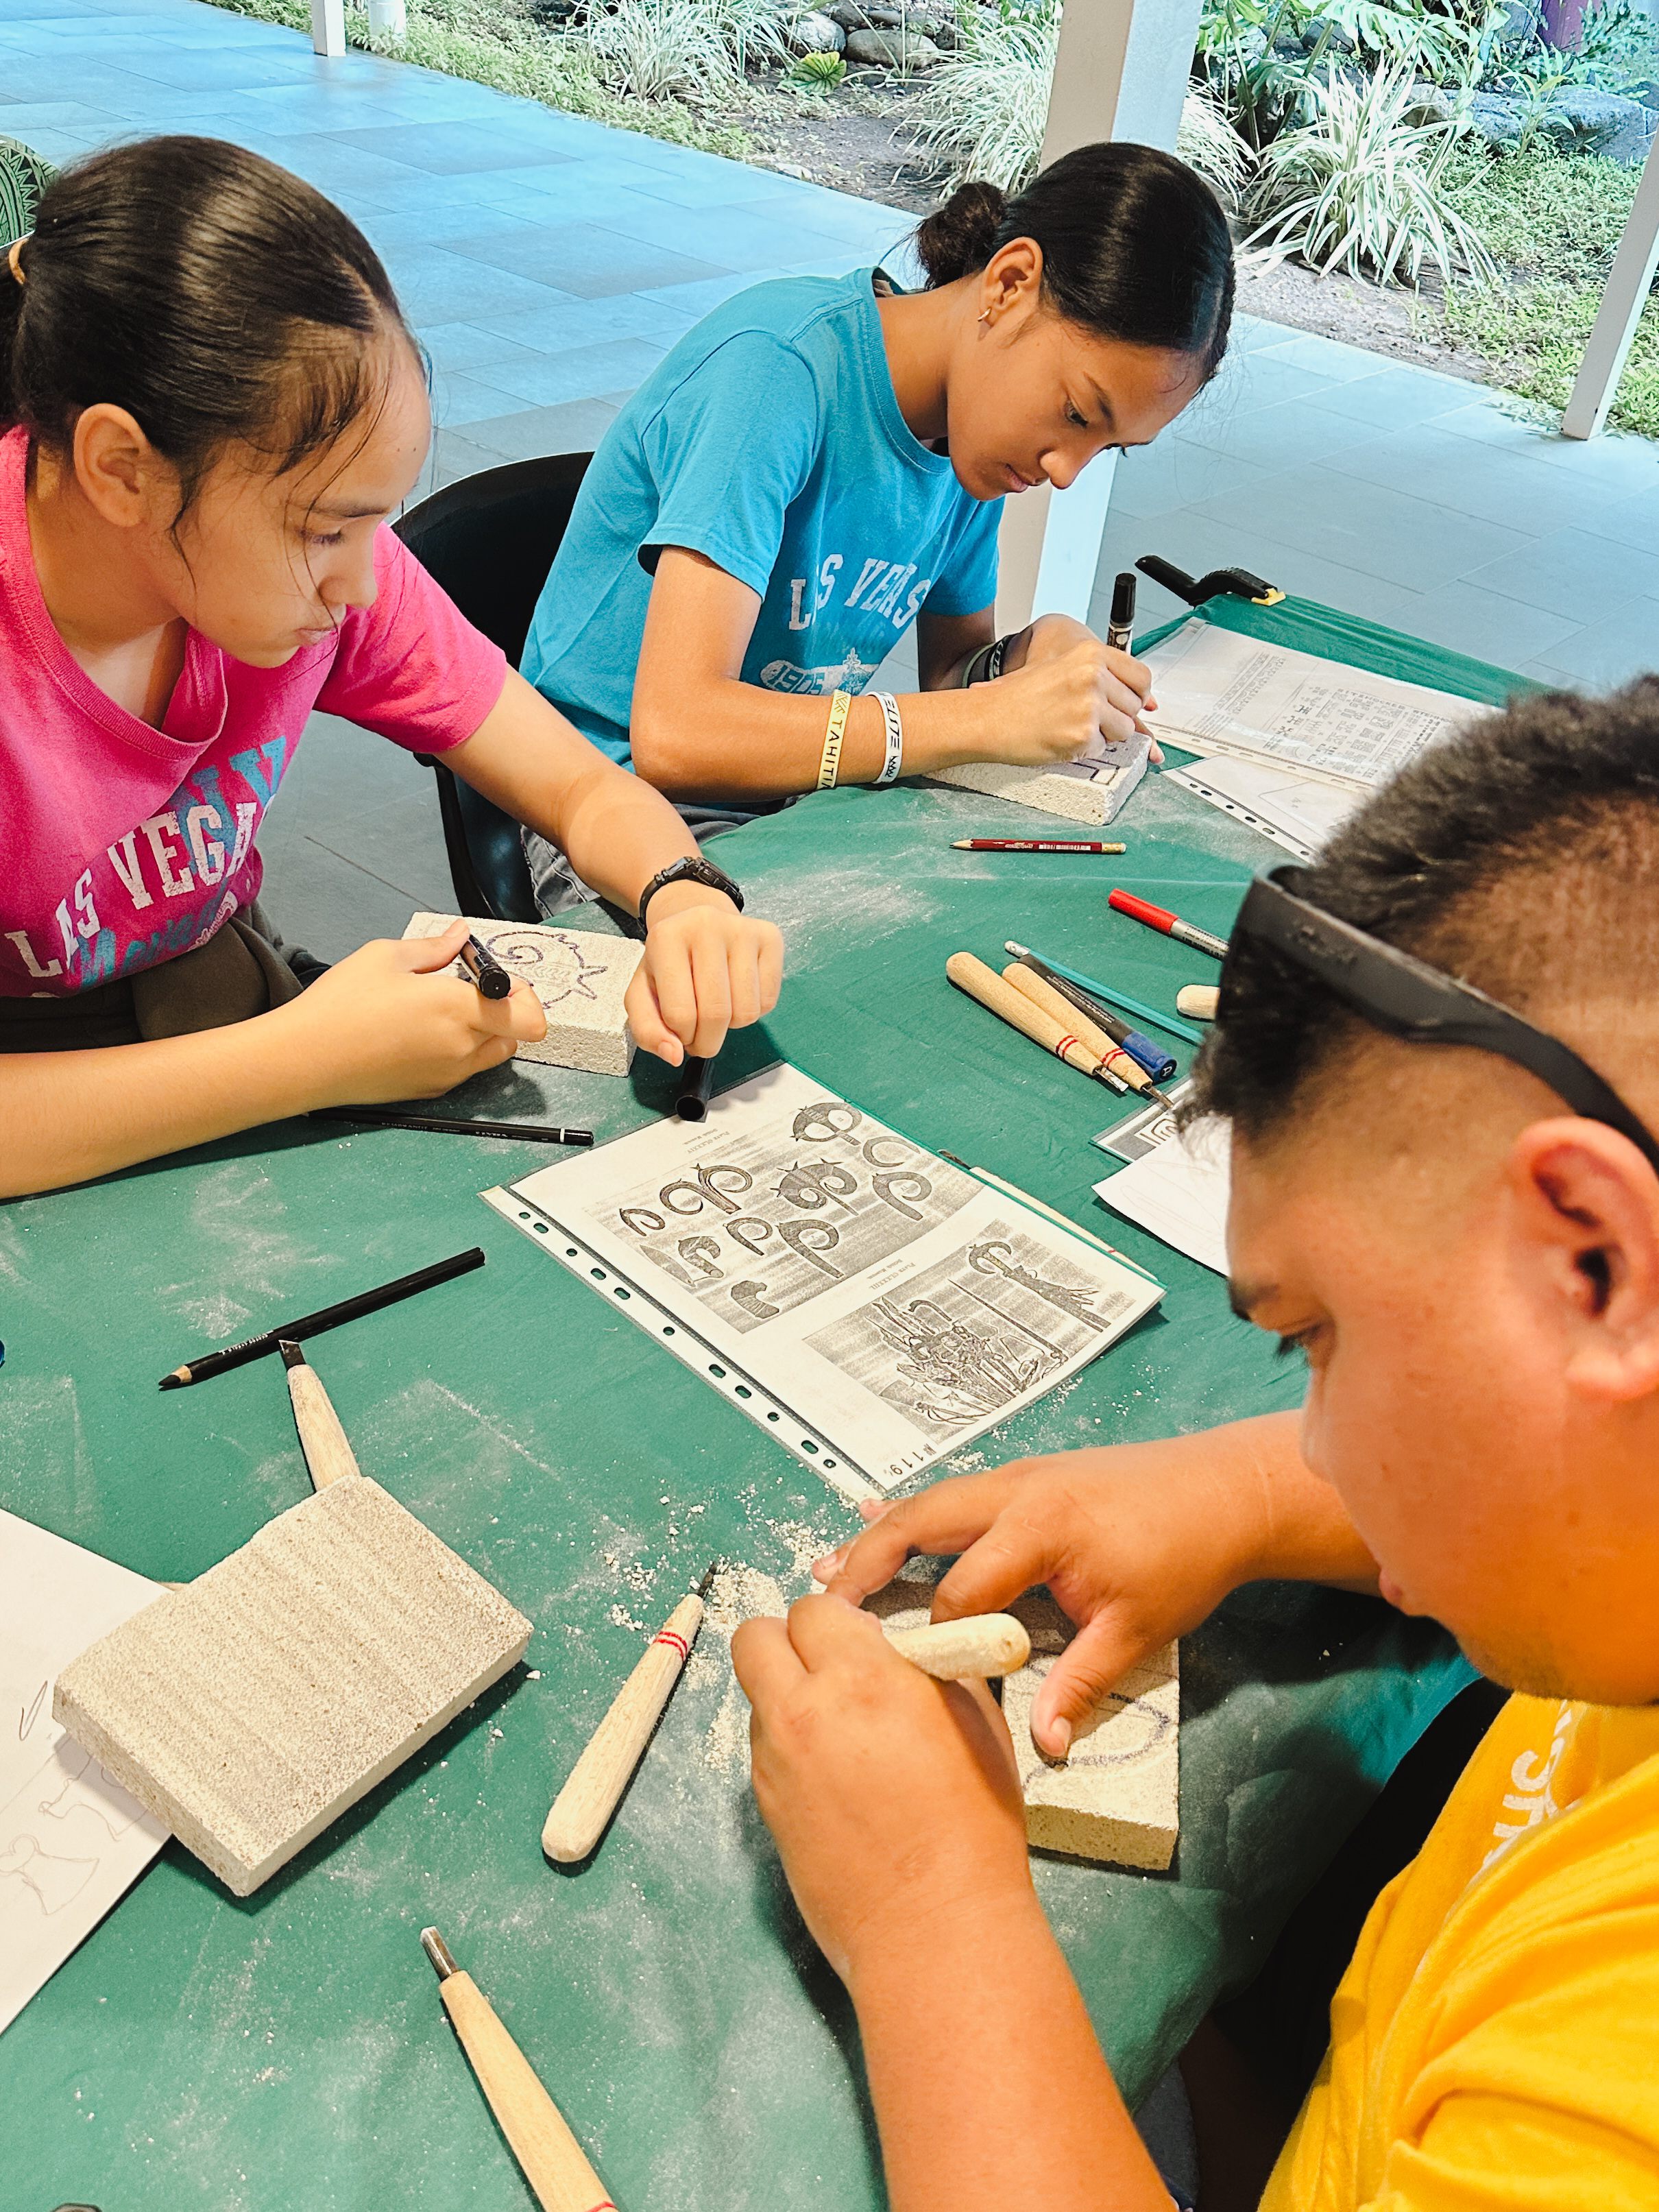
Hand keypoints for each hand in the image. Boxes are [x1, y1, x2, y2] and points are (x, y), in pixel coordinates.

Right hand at [282, 920, 547, 1102]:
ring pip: (493, 1054)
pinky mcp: (431, 1089)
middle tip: (471, 990)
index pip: (529, 1015)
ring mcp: (448, 1073)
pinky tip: (423, 1033)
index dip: (525, 994)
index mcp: (458, 1009)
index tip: (501, 979)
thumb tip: (460, 936)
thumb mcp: (387, 956)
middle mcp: (461, 1046)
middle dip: (504, 1009)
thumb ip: (435, 946)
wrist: (305, 1058)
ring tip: (445, 1012)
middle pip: (515, 1034)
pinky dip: (459, 1051)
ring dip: (485, 1032)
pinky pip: (464, 1069)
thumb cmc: (340, 1007)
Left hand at [626, 886, 782, 1065]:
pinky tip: (737, 994)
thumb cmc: (668, 964)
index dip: (681, 1037)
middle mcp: (706, 925)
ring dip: (731, 1025)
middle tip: (700, 1035)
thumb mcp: (642, 993)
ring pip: (746, 1011)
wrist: (696, 923)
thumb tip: (674, 1056)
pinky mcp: (770, 937)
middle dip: (708, 1041)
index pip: (680, 1014)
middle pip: (716, 1014)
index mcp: (666, 937)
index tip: (680, 1032)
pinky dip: (753, 1011)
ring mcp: (742, 929)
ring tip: (717, 1008)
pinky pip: (768, 1001)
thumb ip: (647, 1030)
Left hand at [732, 1594, 1031, 1987]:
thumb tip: (897, 1651)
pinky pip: (762, 1751)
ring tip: (839, 1737)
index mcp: (861, 1675)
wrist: (935, 1925)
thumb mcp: (973, 1718)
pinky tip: (834, 1783)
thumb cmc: (973, 1821)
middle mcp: (803, 1709)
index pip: (813, 1608)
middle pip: (754, 1637)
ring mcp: (774, 1760)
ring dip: (787, 1699)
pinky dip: (788, 1749)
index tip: (860, 1642)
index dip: (837, 1621)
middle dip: (786, 1642)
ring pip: (756, 1697)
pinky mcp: (763, 1807)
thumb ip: (925, 1668)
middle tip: (827, 1670)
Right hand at [814, 1430, 1300, 1759]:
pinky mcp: (1026, 1476)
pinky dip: (913, 1513)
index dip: (932, 1635)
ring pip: (930, 1501)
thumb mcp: (1136, 1630)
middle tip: (822, 1600)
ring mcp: (1018, 1476)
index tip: (905, 1672)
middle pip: (920, 1522)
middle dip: (867, 1560)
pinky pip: (953, 1494)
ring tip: (831, 1569)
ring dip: (881, 1533)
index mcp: (1040, 1528)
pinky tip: (874, 1518)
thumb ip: (1080, 1685)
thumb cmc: (1184, 1555)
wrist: (1226, 1491)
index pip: (962, 1588)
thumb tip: (1044, 1746)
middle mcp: (1017, 1491)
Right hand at [1001, 613, 1163, 764]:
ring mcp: (1090, 706)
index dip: (1137, 694)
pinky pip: (1103, 748)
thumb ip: (1100, 676)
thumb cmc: (1017, 697)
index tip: (1126, 702)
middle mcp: (1094, 676)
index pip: (1142, 676)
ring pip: (1125, 730)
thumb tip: (1141, 698)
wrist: (988, 718)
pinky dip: (1085, 748)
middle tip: (1088, 718)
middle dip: (1117, 716)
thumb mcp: (1062, 668)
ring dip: (1104, 734)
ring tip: (1072, 727)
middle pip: (1135, 706)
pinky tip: (1062, 738)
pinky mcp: (1083, 735)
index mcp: (1091, 654)